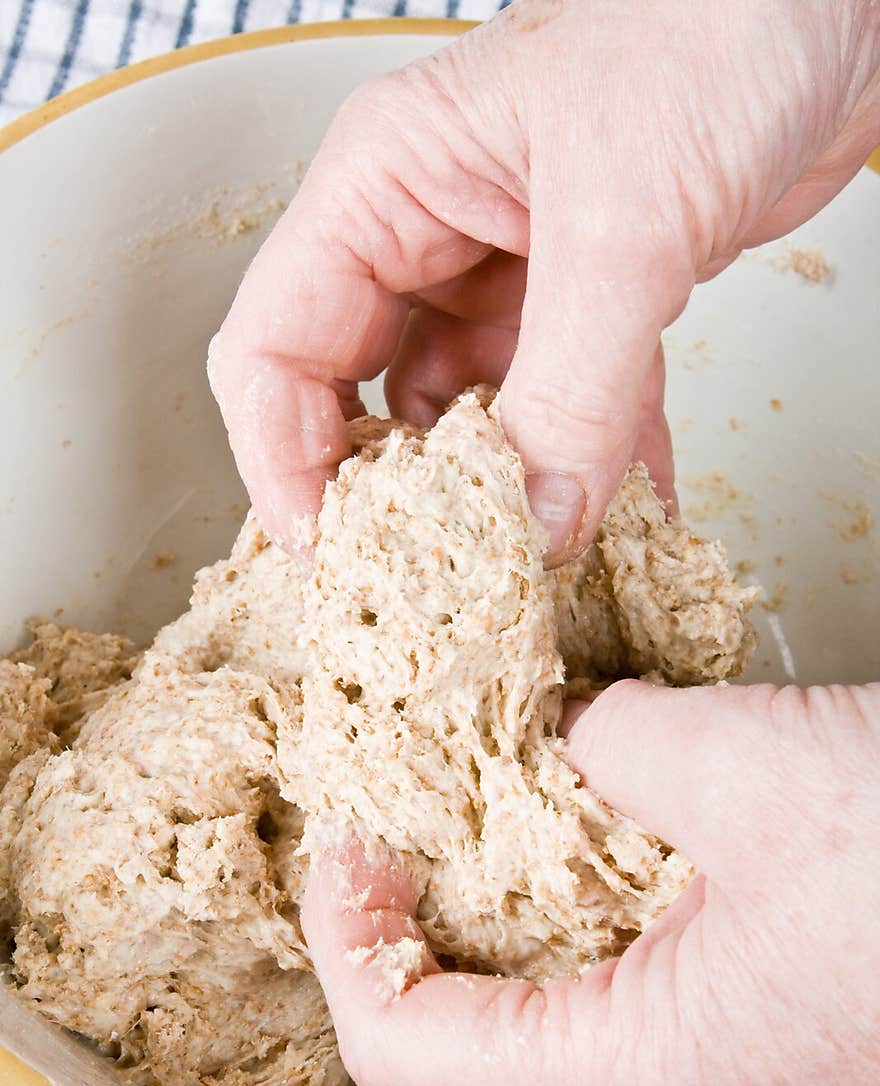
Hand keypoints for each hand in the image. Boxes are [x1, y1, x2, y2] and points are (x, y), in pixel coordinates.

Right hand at [209, 0, 879, 559]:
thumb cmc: (715, 22)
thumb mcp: (625, 219)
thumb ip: (575, 389)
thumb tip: (535, 525)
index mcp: (382, 186)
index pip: (275, 349)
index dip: (284, 467)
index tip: (330, 557)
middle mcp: (429, 233)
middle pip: (358, 398)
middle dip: (391, 497)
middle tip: (424, 582)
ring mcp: (508, 269)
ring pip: (469, 418)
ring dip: (503, 495)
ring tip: (531, 565)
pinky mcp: (587, 299)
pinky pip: (566, 409)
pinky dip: (594, 467)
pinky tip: (624, 518)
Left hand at [301, 682, 879, 1085]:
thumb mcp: (747, 757)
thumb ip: (610, 738)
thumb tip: (563, 733)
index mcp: (654, 1075)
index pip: (412, 1050)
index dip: (351, 939)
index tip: (353, 847)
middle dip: (404, 1006)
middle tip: (398, 893)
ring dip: (487, 1020)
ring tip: (480, 903)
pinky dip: (575, 1010)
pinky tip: (589, 917)